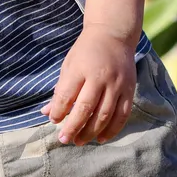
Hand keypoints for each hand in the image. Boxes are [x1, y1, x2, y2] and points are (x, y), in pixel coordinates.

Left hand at [41, 25, 136, 144]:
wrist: (113, 35)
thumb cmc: (86, 51)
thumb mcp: (69, 64)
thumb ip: (60, 89)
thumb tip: (47, 112)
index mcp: (80, 68)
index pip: (67, 95)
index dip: (59, 111)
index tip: (54, 121)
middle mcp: (99, 77)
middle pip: (85, 109)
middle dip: (73, 127)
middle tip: (64, 139)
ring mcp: (116, 84)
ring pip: (104, 115)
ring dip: (90, 132)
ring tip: (79, 141)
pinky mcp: (129, 90)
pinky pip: (121, 115)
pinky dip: (111, 130)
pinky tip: (100, 138)